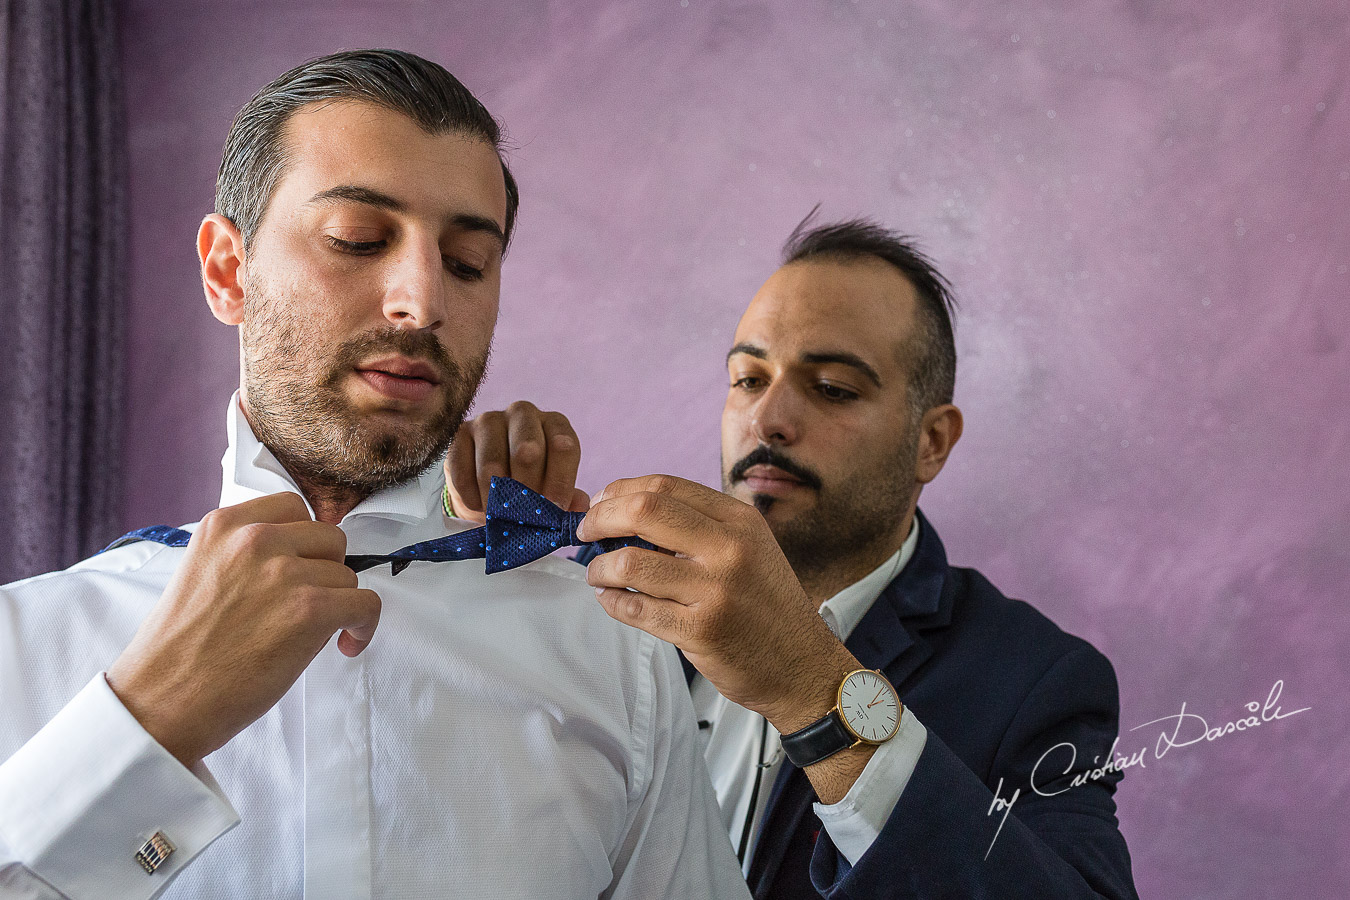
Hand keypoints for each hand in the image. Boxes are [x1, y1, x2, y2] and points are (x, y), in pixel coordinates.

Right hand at [106, 492, 381, 768]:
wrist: (161, 701)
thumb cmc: (180, 648)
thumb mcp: (202, 572)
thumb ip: (244, 554)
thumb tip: (302, 554)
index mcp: (224, 526)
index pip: (293, 507)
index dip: (305, 542)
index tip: (302, 567)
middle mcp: (255, 539)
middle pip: (329, 538)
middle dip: (325, 571)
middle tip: (308, 604)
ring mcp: (284, 572)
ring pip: (347, 576)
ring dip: (339, 605)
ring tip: (314, 634)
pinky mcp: (310, 609)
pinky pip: (366, 604)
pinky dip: (363, 626)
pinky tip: (345, 643)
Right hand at [444, 401, 589, 523]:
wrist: (486, 486)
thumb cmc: (528, 486)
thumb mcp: (552, 490)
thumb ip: (569, 499)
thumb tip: (580, 507)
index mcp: (554, 424)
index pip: (563, 446)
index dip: (559, 482)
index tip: (553, 509)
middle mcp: (523, 413)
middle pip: (528, 450)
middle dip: (527, 490)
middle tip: (523, 515)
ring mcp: (488, 420)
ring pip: (493, 463)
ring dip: (497, 497)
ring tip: (500, 515)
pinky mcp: (458, 434)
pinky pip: (462, 469)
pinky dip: (472, 496)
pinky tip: (478, 505)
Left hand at [578, 475, 860, 734]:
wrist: (802, 665)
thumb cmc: (766, 606)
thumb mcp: (748, 549)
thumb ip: (698, 528)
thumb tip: (627, 513)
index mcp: (739, 520)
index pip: (666, 486)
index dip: (621, 490)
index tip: (600, 503)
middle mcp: (731, 547)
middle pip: (645, 511)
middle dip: (601, 518)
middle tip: (585, 531)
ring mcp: (717, 589)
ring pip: (632, 563)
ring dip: (600, 567)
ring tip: (598, 574)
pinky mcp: (702, 630)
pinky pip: (637, 609)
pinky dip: (613, 603)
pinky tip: (611, 601)